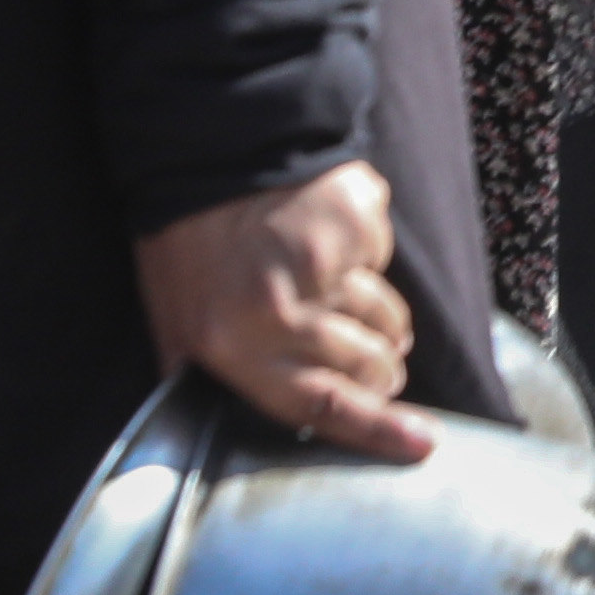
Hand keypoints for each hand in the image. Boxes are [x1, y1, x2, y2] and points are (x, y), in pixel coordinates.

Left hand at [136, 162, 435, 463]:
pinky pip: (379, 257)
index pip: (320, 402)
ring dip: (383, 325)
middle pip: (366, 362)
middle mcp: (286, 309)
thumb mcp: (171, 320)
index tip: (423, 444)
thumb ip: (196, 373)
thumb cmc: (185, 244)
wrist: (206, 151)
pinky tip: (330, 243)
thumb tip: (205, 429)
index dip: (376, 428)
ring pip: (385, 314)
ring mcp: (328, 259)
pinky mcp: (358, 217)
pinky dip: (364, 256)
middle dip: (381, 372)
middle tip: (382, 370)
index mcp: (237, 345)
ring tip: (364, 316)